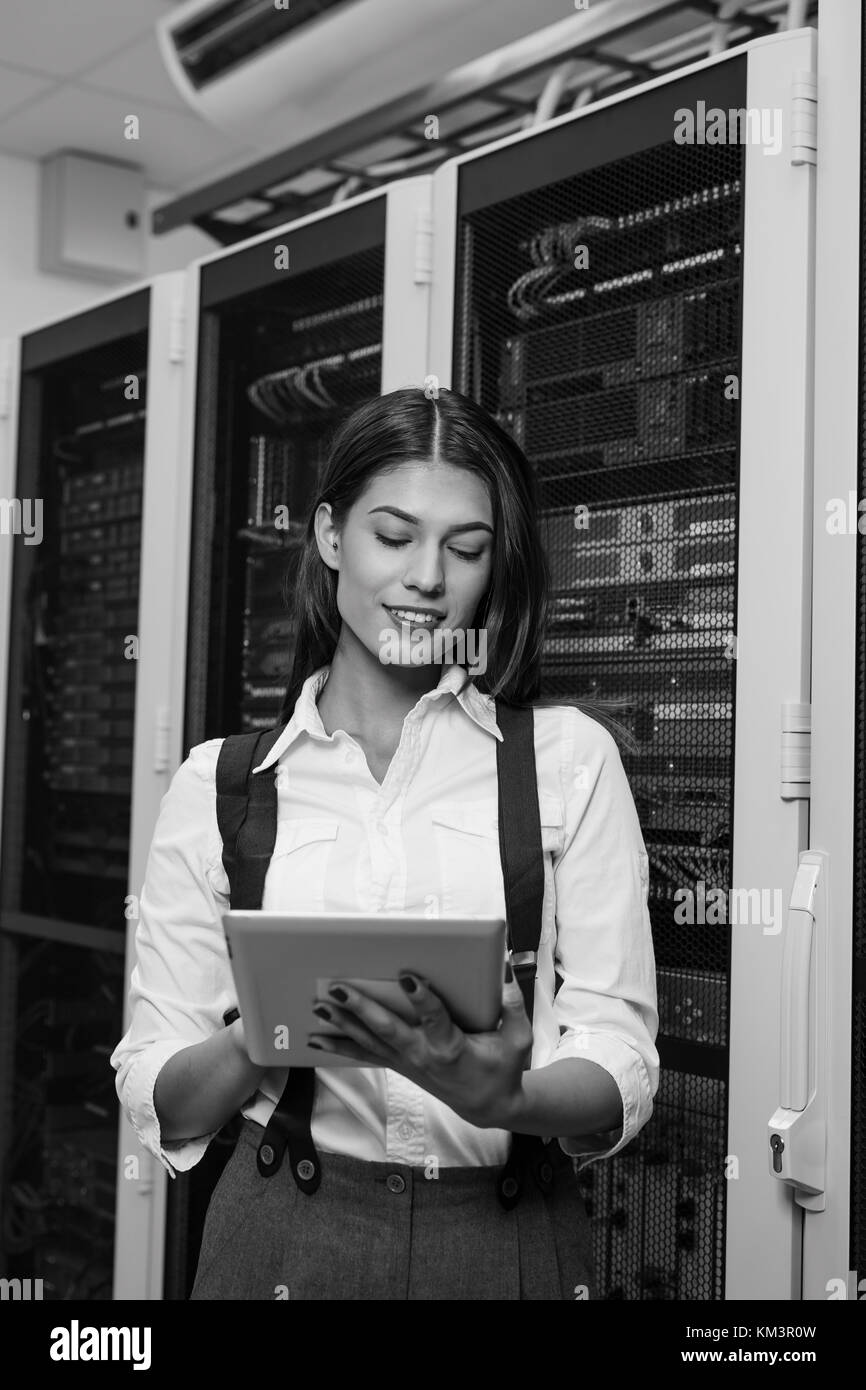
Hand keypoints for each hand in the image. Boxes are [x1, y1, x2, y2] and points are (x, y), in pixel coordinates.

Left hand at [307, 969, 532, 1128]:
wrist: (487, 1105)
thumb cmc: (504, 1068)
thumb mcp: (518, 1039)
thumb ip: (512, 1003)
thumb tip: (505, 964)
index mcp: (452, 1048)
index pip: (434, 1020)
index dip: (422, 998)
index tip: (407, 977)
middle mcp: (423, 1056)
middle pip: (387, 1030)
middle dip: (361, 1008)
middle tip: (339, 990)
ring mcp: (407, 1062)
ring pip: (369, 1041)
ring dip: (342, 1024)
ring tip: (318, 1007)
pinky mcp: (399, 1064)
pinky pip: (364, 1054)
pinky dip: (339, 1045)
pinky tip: (315, 1037)